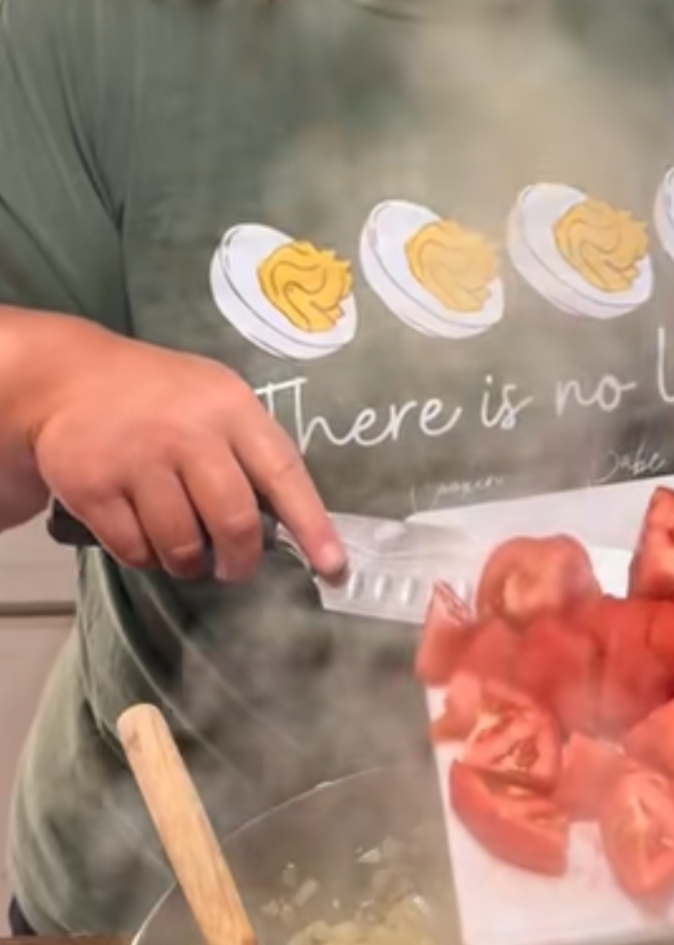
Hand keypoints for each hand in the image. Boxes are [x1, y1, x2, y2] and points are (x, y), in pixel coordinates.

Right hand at [22, 317, 345, 582]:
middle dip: (240, 561)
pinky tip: (146, 539)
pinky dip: (146, 558)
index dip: (312, 526)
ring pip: (182, 546)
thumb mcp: (216, 400)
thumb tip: (294, 525)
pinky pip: (135, 550)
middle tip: (234, 568)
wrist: (69, 376)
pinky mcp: (94, 487)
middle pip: (233, 522)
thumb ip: (252, 451)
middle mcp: (187, 432)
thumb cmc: (160, 397)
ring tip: (185, 552)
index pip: (283, 473)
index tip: (334, 569)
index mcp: (230, 409)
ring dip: (189, 564)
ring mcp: (137, 459)